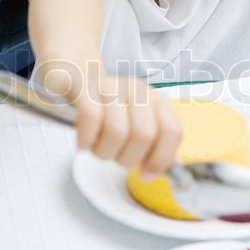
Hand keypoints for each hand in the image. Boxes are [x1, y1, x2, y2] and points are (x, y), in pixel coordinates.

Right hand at [35, 60, 181, 174]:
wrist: (76, 75)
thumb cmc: (108, 107)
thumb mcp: (136, 122)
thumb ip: (153, 145)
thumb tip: (165, 170)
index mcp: (155, 101)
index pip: (172, 130)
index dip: (161, 158)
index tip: (147, 174)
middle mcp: (137, 91)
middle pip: (144, 135)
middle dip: (128, 159)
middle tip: (115, 158)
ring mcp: (111, 87)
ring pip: (117, 131)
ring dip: (105, 152)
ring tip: (97, 150)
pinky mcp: (85, 87)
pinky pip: (91, 118)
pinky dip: (86, 139)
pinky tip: (83, 144)